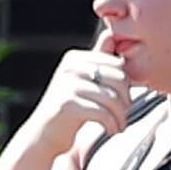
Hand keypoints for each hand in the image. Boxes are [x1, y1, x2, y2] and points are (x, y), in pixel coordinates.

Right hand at [25, 45, 132, 159]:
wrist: (42, 137)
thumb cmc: (67, 110)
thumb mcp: (83, 81)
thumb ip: (97, 59)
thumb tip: (110, 33)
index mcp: (74, 59)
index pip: (118, 65)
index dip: (128, 85)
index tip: (125, 102)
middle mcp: (69, 68)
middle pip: (118, 79)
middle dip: (126, 100)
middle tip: (124, 115)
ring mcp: (65, 85)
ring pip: (112, 98)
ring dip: (121, 116)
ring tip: (120, 126)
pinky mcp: (65, 105)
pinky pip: (101, 112)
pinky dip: (111, 124)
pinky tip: (111, 130)